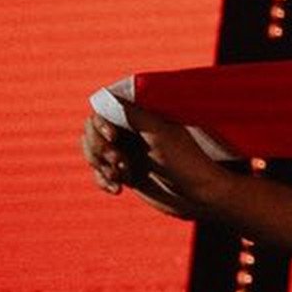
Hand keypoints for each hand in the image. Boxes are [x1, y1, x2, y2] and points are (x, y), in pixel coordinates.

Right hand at [84, 102, 237, 221]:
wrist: (200, 196)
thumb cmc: (185, 161)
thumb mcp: (159, 134)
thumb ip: (133, 114)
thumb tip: (107, 95)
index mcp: (139, 119)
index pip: (101, 114)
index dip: (100, 125)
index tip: (114, 137)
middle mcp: (130, 133)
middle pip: (91, 134)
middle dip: (100, 149)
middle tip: (121, 163)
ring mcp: (127, 153)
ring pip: (93, 154)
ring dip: (101, 166)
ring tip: (122, 177)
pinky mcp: (126, 174)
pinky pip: (100, 174)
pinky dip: (103, 181)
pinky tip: (117, 189)